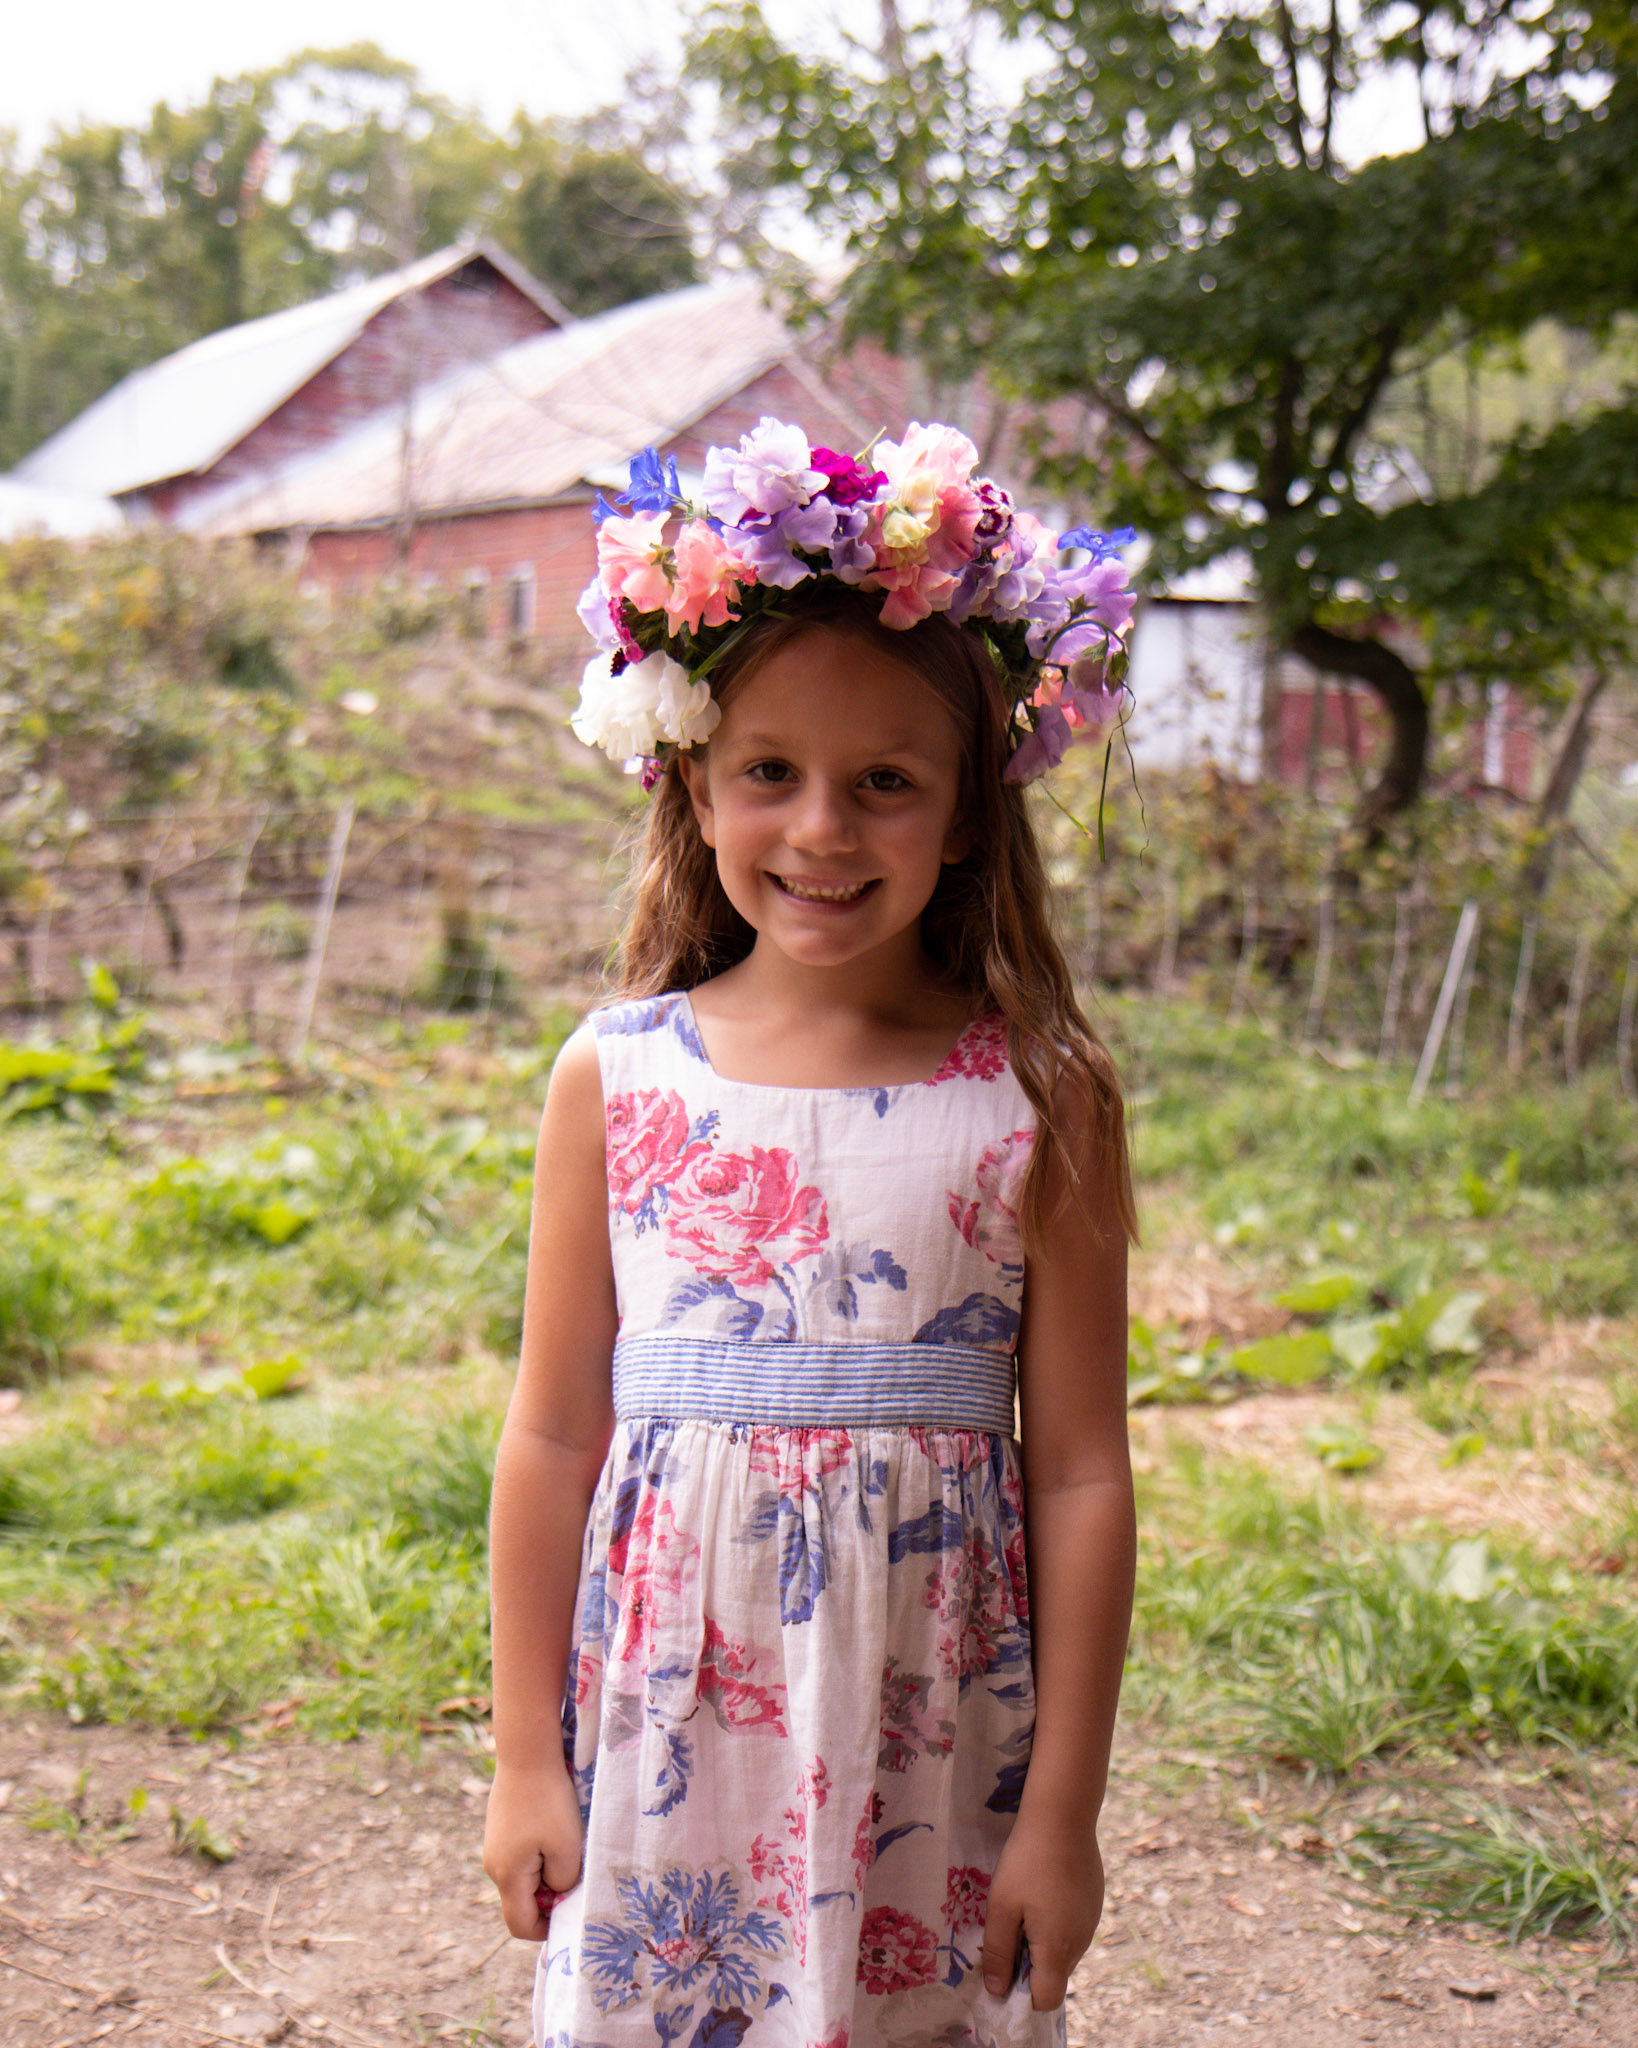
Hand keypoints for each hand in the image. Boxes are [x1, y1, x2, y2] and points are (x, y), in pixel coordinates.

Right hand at [482, 1760, 583, 1940]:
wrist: (527, 1752)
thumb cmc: (549, 1801)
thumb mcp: (566, 1847)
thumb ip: (563, 1881)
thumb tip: (557, 1892)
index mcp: (507, 1876)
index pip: (520, 1925)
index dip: (546, 1929)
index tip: (570, 1912)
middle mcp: (494, 1865)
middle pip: (521, 1901)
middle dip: (549, 1897)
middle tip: (575, 1875)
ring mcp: (494, 1845)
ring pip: (522, 1876)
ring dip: (546, 1872)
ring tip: (567, 1847)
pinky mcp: (500, 1827)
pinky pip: (520, 1855)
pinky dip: (539, 1853)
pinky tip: (555, 1829)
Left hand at [980, 1822, 1105, 2010]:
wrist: (1063, 1815)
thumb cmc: (1026, 1860)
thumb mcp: (1001, 1905)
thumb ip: (998, 1952)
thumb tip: (996, 1990)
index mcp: (1057, 1949)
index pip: (1047, 2000)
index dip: (1023, 1994)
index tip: (1004, 1968)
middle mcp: (1081, 1942)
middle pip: (1055, 1976)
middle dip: (1030, 1965)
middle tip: (1009, 1927)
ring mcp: (1091, 1922)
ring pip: (1065, 1951)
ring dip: (1043, 1942)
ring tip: (1025, 1903)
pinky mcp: (1094, 1902)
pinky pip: (1074, 1928)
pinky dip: (1057, 1922)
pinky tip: (1044, 1889)